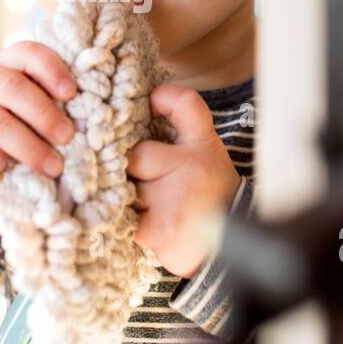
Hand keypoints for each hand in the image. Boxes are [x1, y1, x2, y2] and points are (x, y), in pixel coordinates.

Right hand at [0, 41, 76, 200]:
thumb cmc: (5, 134)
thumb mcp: (24, 113)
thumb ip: (45, 107)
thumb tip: (82, 123)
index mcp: (1, 63)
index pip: (27, 53)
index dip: (51, 69)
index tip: (71, 93)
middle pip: (11, 86)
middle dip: (44, 114)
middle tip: (67, 137)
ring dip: (29, 146)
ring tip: (52, 166)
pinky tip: (5, 169)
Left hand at [127, 83, 242, 278]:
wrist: (223, 247)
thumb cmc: (205, 193)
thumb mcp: (203, 151)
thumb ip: (179, 120)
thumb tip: (149, 95)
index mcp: (202, 145)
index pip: (186, 106)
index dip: (165, 99)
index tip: (151, 102)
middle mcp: (191, 167)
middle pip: (137, 155)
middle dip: (131, 170)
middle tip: (143, 182)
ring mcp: (174, 199)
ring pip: (124, 185)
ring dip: (123, 196)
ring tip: (143, 206)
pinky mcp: (158, 229)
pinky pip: (119, 214)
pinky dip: (120, 219)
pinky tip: (137, 223)